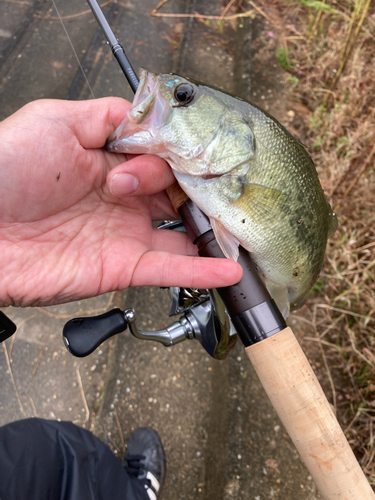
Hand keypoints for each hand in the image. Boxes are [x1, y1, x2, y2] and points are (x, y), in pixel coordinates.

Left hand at [0, 98, 241, 306]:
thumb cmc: (4, 170)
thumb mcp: (55, 119)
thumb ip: (108, 117)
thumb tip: (148, 116)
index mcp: (108, 162)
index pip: (162, 158)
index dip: (176, 156)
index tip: (183, 158)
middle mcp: (120, 199)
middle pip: (177, 195)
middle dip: (200, 192)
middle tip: (219, 192)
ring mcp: (122, 234)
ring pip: (180, 235)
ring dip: (211, 234)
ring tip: (238, 231)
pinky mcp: (119, 267)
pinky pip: (167, 269)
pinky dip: (200, 271)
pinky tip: (228, 269)